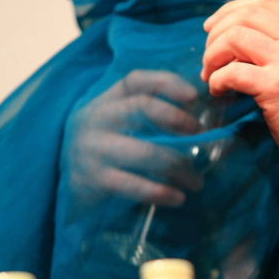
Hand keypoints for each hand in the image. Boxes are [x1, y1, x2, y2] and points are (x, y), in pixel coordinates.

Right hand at [68, 69, 204, 206]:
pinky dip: (161, 192)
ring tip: (197, 181)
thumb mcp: (122, 127)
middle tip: (203, 138)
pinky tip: (178, 198)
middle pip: (142, 107)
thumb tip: (210, 122)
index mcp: (107, 101)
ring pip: (145, 151)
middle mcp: (97, 119)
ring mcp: (93, 149)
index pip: (136, 81)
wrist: (68, 184)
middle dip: (178, 120)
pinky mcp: (93, 179)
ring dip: (179, 167)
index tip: (195, 95)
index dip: (167, 83)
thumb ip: (155, 119)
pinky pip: (133, 184)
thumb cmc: (108, 152)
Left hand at [201, 0, 278, 169]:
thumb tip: (242, 37)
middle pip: (245, 15)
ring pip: (233, 37)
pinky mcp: (275, 86)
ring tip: (210, 74)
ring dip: (212, 55)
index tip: (215, 27)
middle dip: (216, 32)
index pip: (264, 1)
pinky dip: (216, 80)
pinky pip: (231, 72)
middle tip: (209, 56)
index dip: (232, 9)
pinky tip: (218, 91)